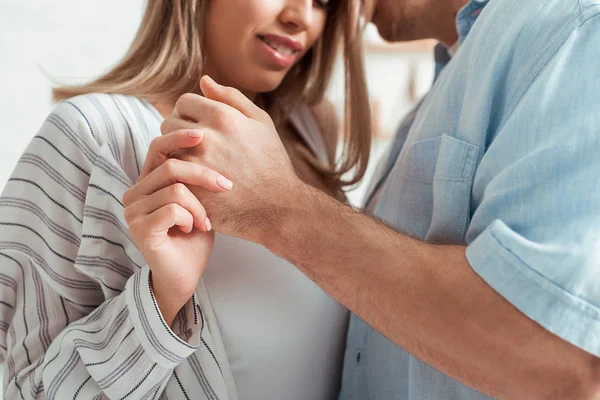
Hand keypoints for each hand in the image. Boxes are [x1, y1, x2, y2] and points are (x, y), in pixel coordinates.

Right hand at [123, 129, 232, 325]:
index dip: (179, 137)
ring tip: (206, 222)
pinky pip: (173, 209)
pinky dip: (191, 218)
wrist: (186, 276)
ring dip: (200, 207)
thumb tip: (210, 143)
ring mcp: (133, 211)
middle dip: (204, 175)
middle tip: (226, 187)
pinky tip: (194, 230)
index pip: (158, 147)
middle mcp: (135, 193)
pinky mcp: (140, 228)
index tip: (203, 134)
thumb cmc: (195, 238)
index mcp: (147, 182)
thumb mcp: (199, 201)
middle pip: (170, 167)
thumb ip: (195, 177)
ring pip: (175, 190)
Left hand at [161, 76, 301, 243]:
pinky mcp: (189, 186)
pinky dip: (176, 176)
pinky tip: (192, 181)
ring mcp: (194, 163)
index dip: (190, 113)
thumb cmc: (271, 163)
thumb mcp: (261, 123)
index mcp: (222, 116)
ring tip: (194, 164)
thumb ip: (231, 97)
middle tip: (196, 147)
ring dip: (175, 153)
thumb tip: (204, 81)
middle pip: (169, 123)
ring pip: (165, 149)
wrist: (276, 207)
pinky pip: (168, 173)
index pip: (184, 102)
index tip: (200, 127)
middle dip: (179, 132)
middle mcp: (205, 136)